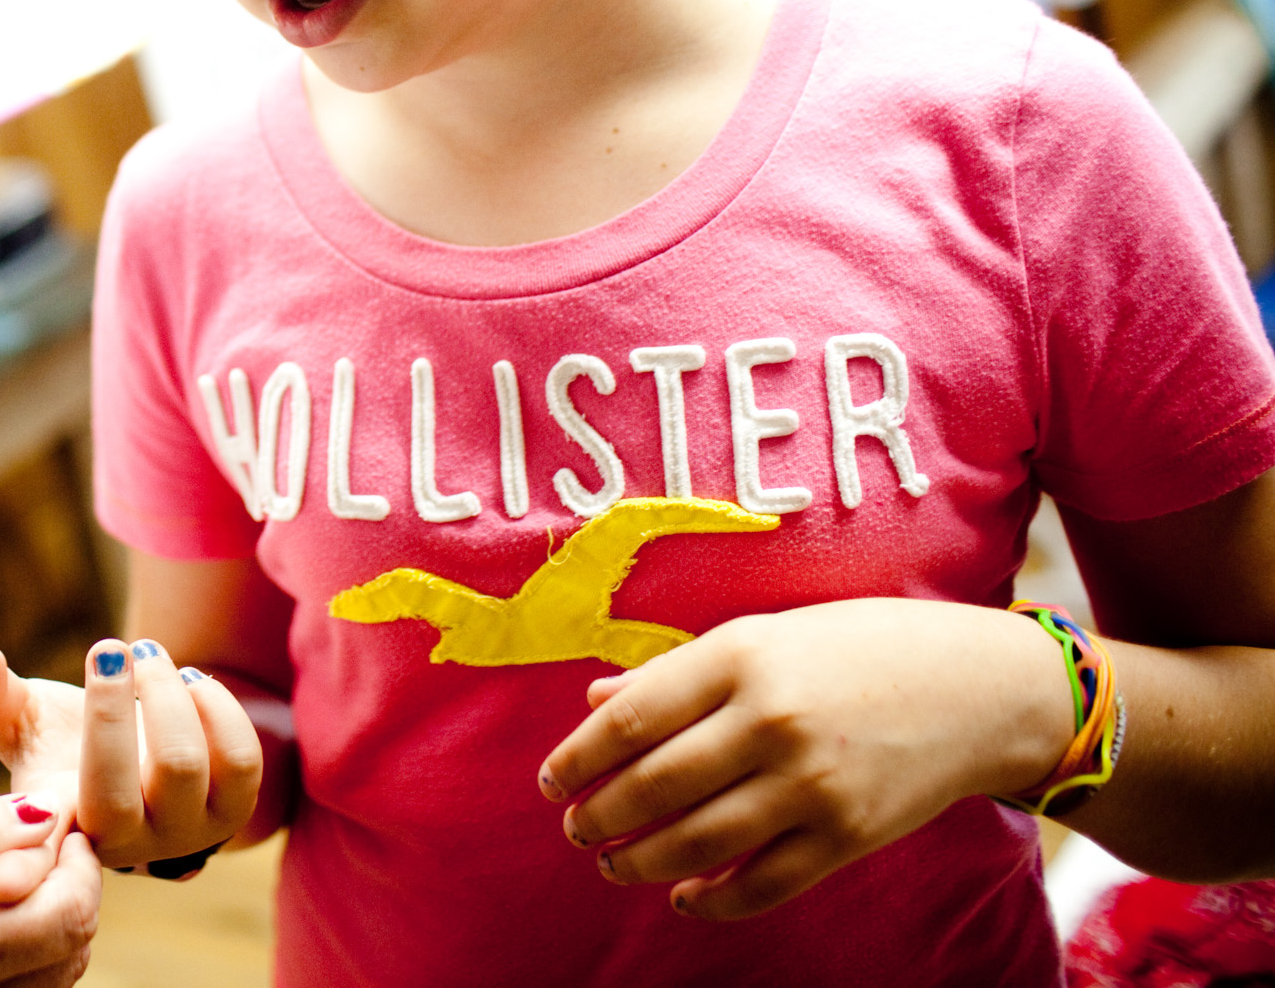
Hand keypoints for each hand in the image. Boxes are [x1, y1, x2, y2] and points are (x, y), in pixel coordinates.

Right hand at [0, 632, 261, 881]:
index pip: (36, 854)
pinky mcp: (234, 813)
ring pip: (182, 764)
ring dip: (165, 691)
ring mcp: (183, 834)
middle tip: (108, 650)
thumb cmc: (68, 740)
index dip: (19, 871)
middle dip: (112, 706)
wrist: (142, 757)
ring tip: (147, 654)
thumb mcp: (23, 718)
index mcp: (59, 827)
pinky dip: (216, 705)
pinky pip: (241, 759)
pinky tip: (190, 681)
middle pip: (117, 787)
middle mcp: (121, 844)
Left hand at [538, 597, 1071, 919]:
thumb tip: (597, 704)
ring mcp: (813, 784)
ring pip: (700, 842)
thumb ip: (677, 672)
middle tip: (575, 826)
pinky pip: (765, 883)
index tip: (552, 779)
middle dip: (601, 814)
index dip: (579, 757)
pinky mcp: (849, 836)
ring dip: (642, 859)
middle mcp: (771, 721)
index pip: (631, 718)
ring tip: (613, 860)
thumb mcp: (763, 634)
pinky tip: (685, 896)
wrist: (981, 688)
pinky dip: (715, 898)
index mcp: (740, 656)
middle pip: (656, 785)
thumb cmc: (858, 647)